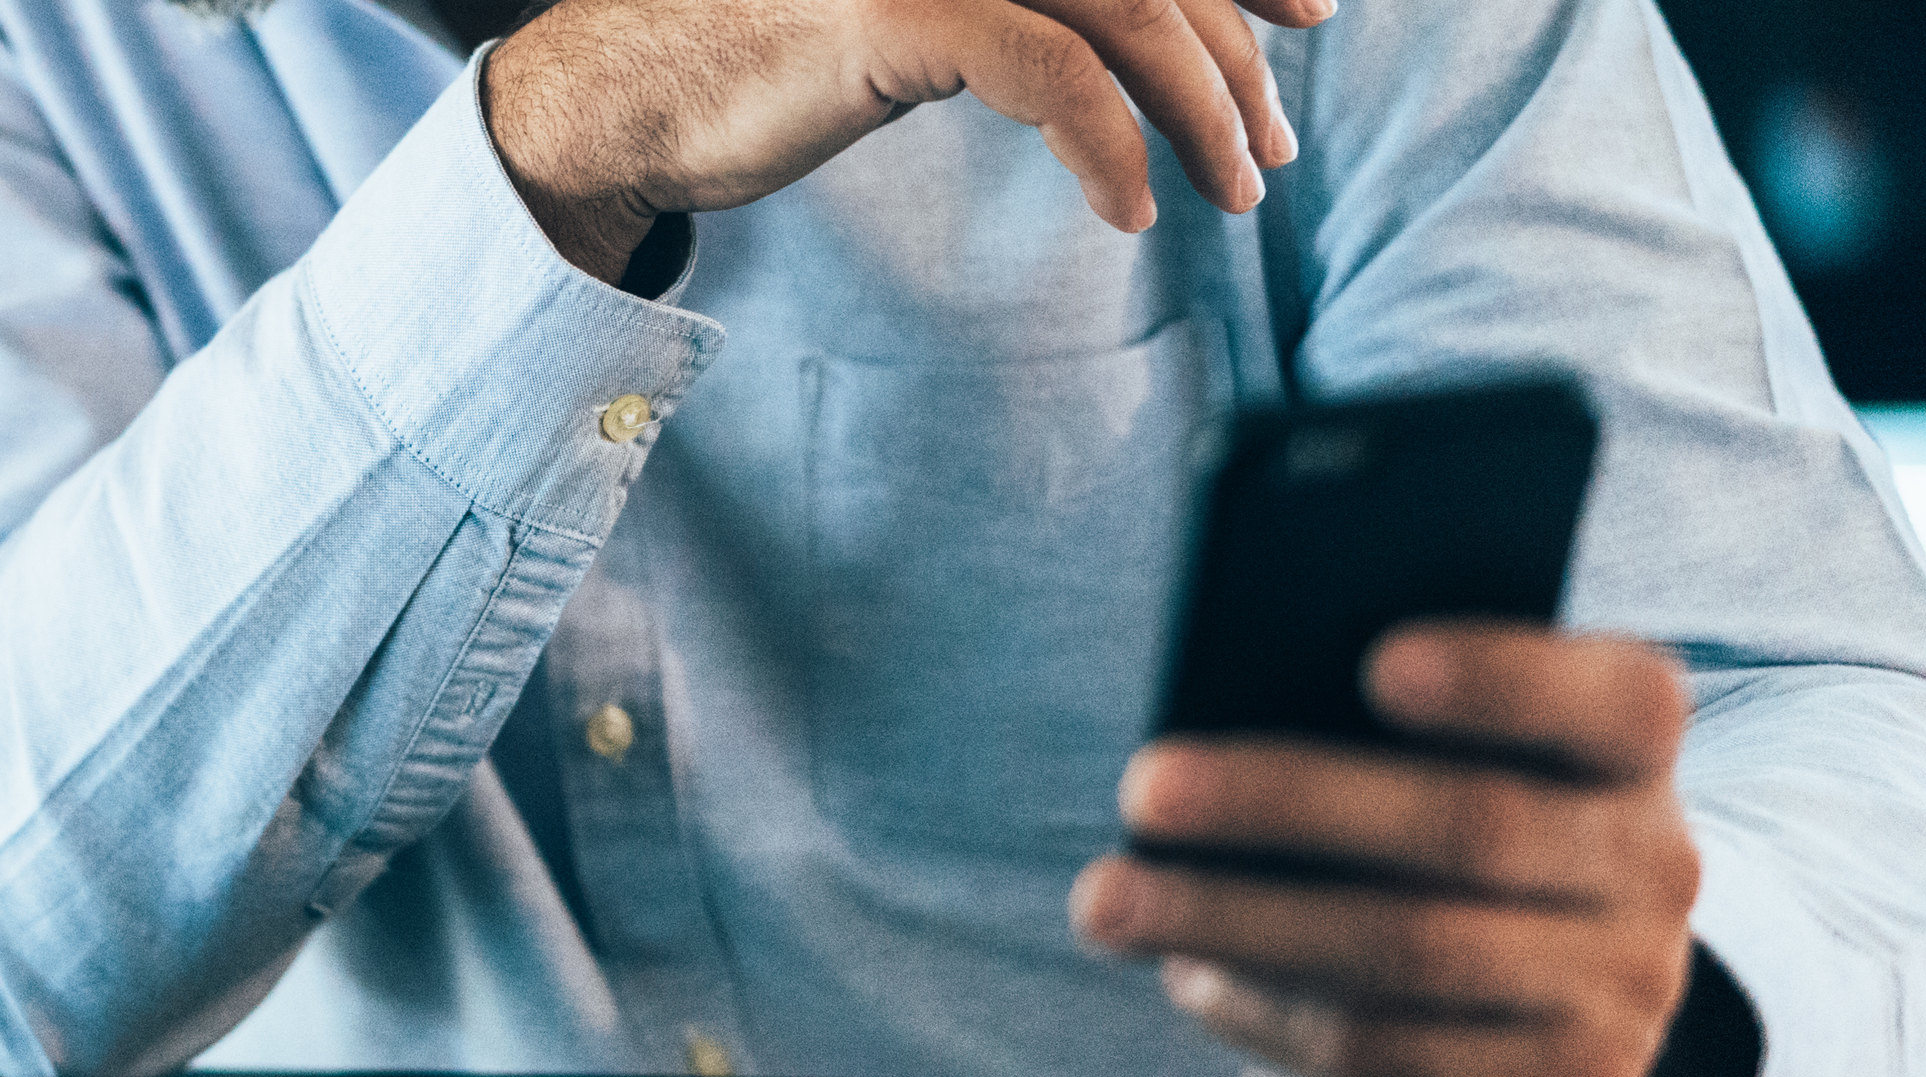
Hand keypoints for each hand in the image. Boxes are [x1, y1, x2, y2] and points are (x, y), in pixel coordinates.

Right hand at [484, 0, 1326, 277]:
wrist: (617, 94)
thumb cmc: (757, 57)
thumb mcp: (907, 11)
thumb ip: (1015, 6)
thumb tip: (1140, 41)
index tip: (1308, 19)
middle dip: (1238, 54)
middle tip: (1272, 146)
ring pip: (1126, 12)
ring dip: (1202, 109)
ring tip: (1232, 190)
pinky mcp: (890, 13)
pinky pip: (1052, 75)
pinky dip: (1113, 145)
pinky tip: (1128, 207)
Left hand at [1070, 621, 1704, 1076]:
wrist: (1557, 1042)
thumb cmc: (1461, 864)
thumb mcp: (1464, 779)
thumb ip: (1389, 740)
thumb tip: (1214, 723)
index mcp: (1631, 759)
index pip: (1623, 702)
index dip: (1507, 680)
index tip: (1378, 661)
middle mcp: (1652, 871)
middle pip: (1472, 827)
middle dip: (1284, 802)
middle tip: (1142, 788)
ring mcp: (1619, 993)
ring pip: (1410, 948)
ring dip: (1235, 919)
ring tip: (1109, 900)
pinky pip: (1386, 1048)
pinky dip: (1266, 1009)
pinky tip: (1188, 976)